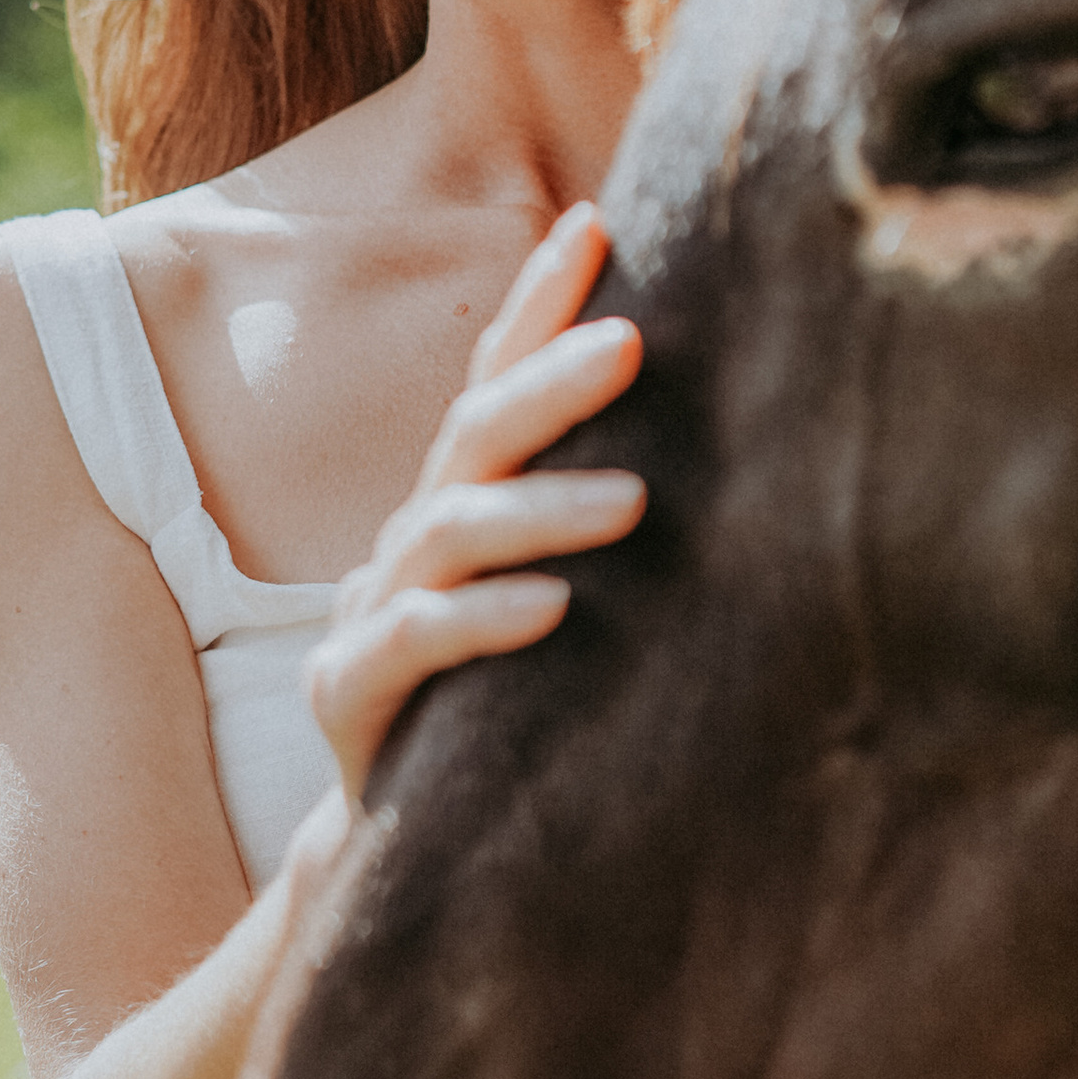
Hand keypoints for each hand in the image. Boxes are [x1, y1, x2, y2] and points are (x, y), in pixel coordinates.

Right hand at [306, 203, 644, 808]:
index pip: (494, 386)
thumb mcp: (554, 606)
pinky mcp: (351, 694)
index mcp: (457, 511)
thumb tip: (726, 449)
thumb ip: (604, 523)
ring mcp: (370, 614)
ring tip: (633, 500)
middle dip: (549, 380)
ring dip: (542, 508)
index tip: (596, 224)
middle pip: (473, 439)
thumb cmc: (503, 712)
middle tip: (633, 342)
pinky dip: (483, 617)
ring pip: (450, 533)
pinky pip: (416, 640)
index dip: (538, 304)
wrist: (410, 854)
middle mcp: (409, 544)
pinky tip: (553, 609)